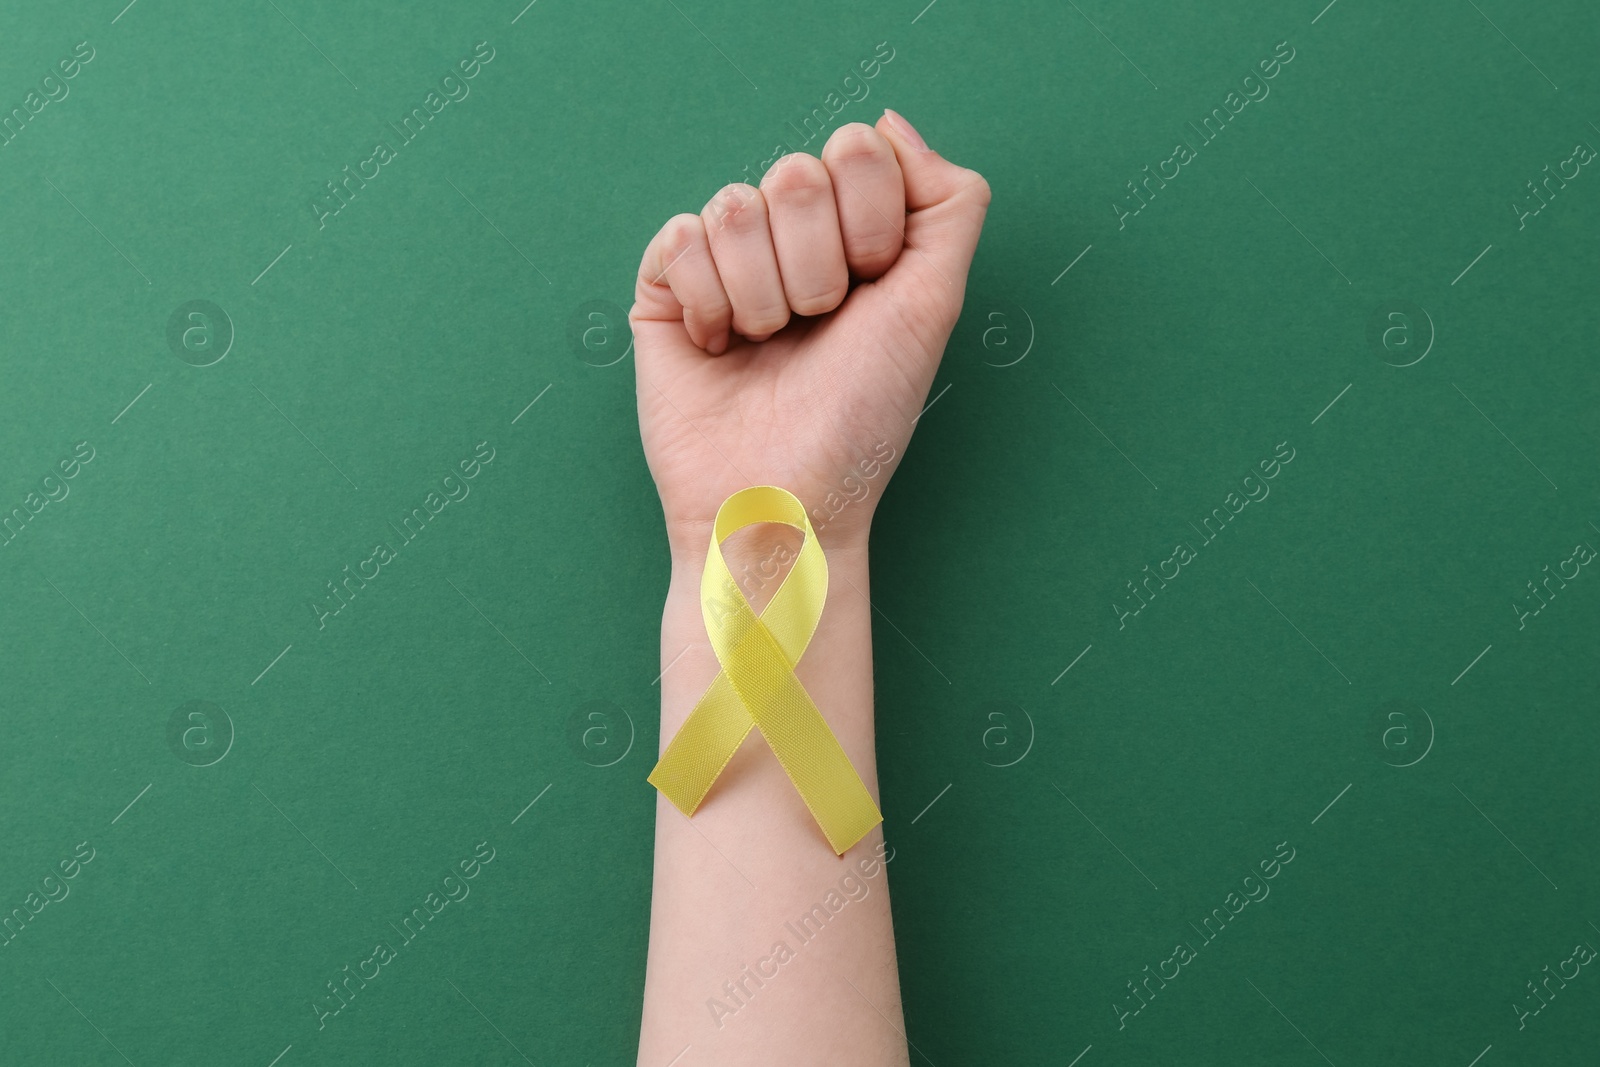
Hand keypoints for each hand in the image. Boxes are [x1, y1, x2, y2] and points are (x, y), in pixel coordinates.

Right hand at [630, 109, 990, 557]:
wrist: (783, 498)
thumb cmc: (860, 418)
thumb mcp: (934, 305)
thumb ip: (948, 202)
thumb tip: (890, 123)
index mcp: (856, 235)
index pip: (857, 150)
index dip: (869, 224)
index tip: (870, 294)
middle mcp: (791, 241)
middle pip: (795, 174)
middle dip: (816, 268)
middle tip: (815, 329)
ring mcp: (726, 262)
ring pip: (735, 206)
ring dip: (763, 296)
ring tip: (767, 348)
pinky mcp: (665, 289)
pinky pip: (679, 236)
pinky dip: (707, 301)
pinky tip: (719, 348)